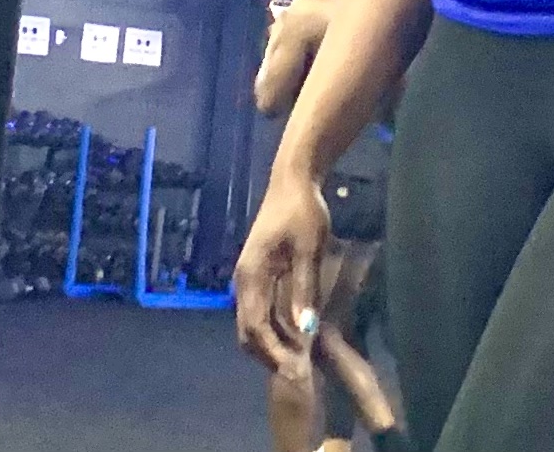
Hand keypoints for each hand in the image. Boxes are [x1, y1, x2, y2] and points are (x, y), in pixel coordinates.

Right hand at [234, 171, 330, 380]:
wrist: (293, 180)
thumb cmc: (302, 211)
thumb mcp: (309, 248)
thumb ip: (304, 288)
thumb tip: (304, 328)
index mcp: (252, 275)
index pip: (254, 327)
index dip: (273, 353)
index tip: (295, 371)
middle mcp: (244, 281)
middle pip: (247, 332)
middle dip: (269, 355)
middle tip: (298, 373)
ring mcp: (248, 278)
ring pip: (251, 324)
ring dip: (270, 345)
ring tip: (298, 360)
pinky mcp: (257, 274)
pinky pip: (258, 312)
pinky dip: (272, 330)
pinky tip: (294, 336)